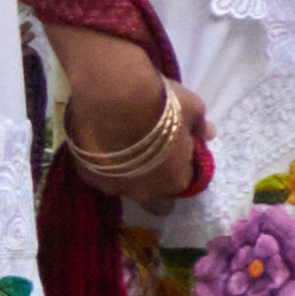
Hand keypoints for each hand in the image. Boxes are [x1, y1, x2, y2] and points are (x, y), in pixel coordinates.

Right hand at [59, 43, 214, 206]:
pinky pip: (100, 176)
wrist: (112, 95)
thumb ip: (199, 125)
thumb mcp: (192, 108)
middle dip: (155, 184)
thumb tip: (207, 134)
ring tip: (122, 148)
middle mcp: (145, 192)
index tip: (173, 154)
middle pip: (154, 200)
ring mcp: (113, 187)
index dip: (179, 169)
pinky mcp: (87, 176)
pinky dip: (103, 165)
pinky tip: (101, 145)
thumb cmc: (160, 103)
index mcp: (175, 180)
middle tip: (150, 158)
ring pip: (124, 188)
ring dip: (126, 174)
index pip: (182, 184)